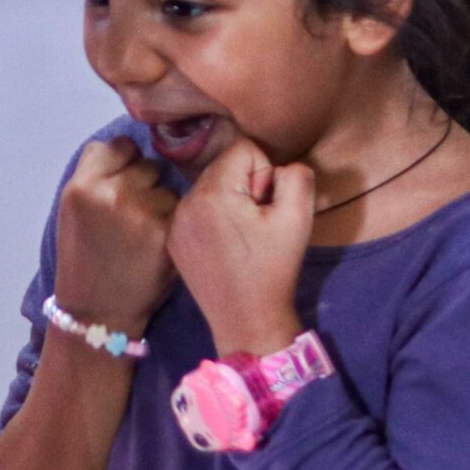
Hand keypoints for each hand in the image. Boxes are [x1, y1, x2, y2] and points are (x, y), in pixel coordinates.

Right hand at [52, 138, 179, 336]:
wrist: (97, 313)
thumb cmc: (86, 259)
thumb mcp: (72, 211)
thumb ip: (98, 176)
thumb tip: (135, 146)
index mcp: (80, 187)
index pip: (118, 146)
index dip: (124, 164)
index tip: (122, 187)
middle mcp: (109, 194)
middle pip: (146, 163)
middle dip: (145, 184)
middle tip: (132, 217)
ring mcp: (141, 212)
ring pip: (168, 187)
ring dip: (162, 204)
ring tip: (144, 234)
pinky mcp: (168, 232)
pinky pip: (182, 210)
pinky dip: (175, 225)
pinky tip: (158, 246)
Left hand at [168, 133, 309, 356]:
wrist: (246, 320)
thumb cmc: (274, 269)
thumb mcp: (298, 218)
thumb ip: (296, 176)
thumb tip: (282, 165)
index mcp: (213, 192)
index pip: (244, 149)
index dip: (265, 174)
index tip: (266, 207)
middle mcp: (185, 201)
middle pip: (224, 166)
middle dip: (246, 186)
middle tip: (256, 224)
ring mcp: (174, 221)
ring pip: (210, 186)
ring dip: (230, 202)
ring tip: (241, 237)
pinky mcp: (172, 239)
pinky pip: (196, 209)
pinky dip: (213, 219)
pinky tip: (225, 247)